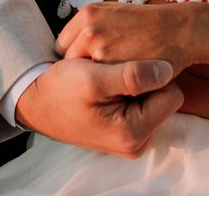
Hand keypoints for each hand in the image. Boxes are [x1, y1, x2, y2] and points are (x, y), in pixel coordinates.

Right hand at [13, 55, 183, 157]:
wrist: (36, 101)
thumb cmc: (61, 89)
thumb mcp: (93, 78)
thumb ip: (132, 76)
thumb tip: (168, 70)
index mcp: (133, 133)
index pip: (172, 94)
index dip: (153, 74)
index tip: (126, 66)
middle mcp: (136, 142)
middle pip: (165, 98)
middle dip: (145, 81)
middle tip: (114, 71)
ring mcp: (131, 138)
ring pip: (154, 99)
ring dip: (136, 84)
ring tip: (109, 77)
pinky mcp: (125, 131)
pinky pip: (142, 104)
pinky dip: (128, 91)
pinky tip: (109, 83)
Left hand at [57, 0, 201, 75]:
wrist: (181, 31)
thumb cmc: (153, 26)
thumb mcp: (118, 14)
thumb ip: (96, 27)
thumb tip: (79, 47)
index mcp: (89, 12)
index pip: (65, 43)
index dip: (77, 55)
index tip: (87, 64)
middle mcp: (88, 27)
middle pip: (69, 59)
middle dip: (80, 68)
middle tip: (95, 78)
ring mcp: (96, 45)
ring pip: (81, 73)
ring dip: (91, 79)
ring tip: (104, 85)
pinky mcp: (108, 63)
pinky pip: (97, 82)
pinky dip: (104, 87)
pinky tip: (116, 87)